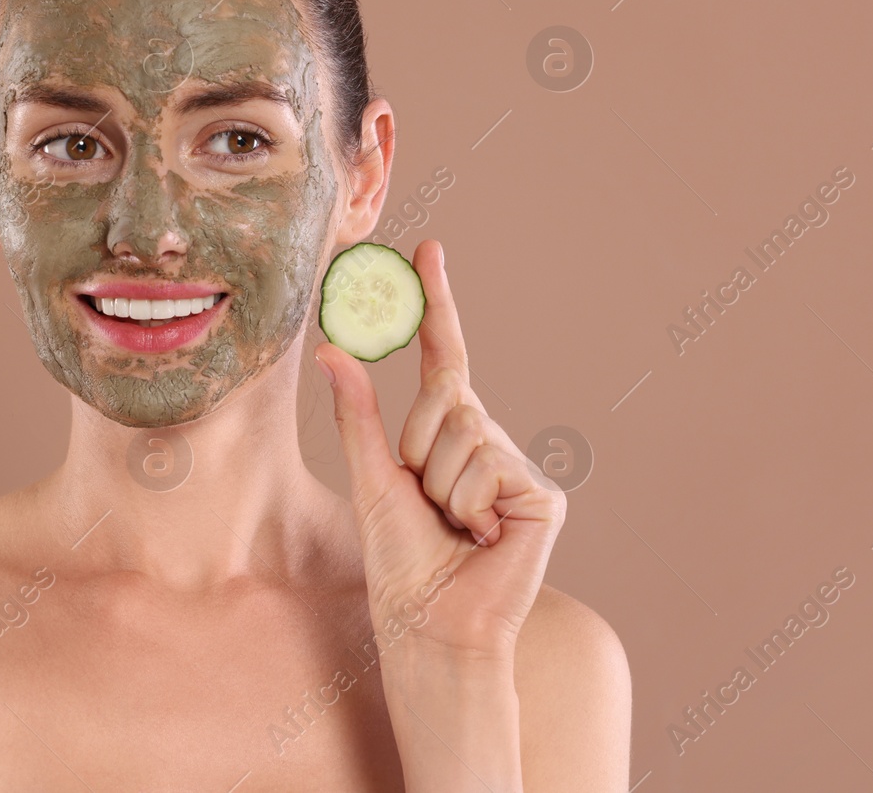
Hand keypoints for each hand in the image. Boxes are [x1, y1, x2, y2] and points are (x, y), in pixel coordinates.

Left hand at [316, 239, 564, 662]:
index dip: (436, 304)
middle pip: (446, 401)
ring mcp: (519, 468)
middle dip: (419, 452)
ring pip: (465, 434)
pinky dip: (471, 505)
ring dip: (443, 487)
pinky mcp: (542, 496)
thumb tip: (330, 347)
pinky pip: (488, 466)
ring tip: (454, 528)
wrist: (429, 624)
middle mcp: (488, 441)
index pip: (443, 357)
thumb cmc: (401, 561)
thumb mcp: (371, 478)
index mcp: (448, 435)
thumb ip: (357, 414)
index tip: (427, 248)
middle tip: (427, 505)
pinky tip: (483, 539)